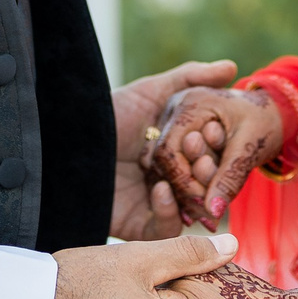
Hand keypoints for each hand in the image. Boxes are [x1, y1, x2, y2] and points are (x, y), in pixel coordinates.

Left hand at [109, 60, 237, 239]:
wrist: (65, 139)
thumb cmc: (104, 114)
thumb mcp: (149, 92)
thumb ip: (189, 78)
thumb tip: (232, 67)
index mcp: (174, 153)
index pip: (207, 157)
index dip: (216, 148)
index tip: (218, 133)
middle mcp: (167, 180)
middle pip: (201, 185)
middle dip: (208, 174)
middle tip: (206, 160)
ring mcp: (152, 204)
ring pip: (188, 211)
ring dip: (194, 195)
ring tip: (188, 174)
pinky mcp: (136, 225)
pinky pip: (163, 230)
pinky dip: (168, 213)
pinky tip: (161, 189)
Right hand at [146, 85, 284, 222]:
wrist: (274, 114)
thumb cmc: (264, 122)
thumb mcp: (250, 147)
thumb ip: (230, 177)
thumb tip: (213, 211)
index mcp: (191, 103)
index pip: (169, 150)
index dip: (183, 181)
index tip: (204, 205)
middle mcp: (176, 111)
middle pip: (164, 161)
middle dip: (185, 190)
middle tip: (207, 217)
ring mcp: (175, 126)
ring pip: (166, 169)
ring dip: (186, 195)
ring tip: (208, 218)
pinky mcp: (179, 142)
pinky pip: (176, 170)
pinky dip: (189, 191)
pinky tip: (203, 212)